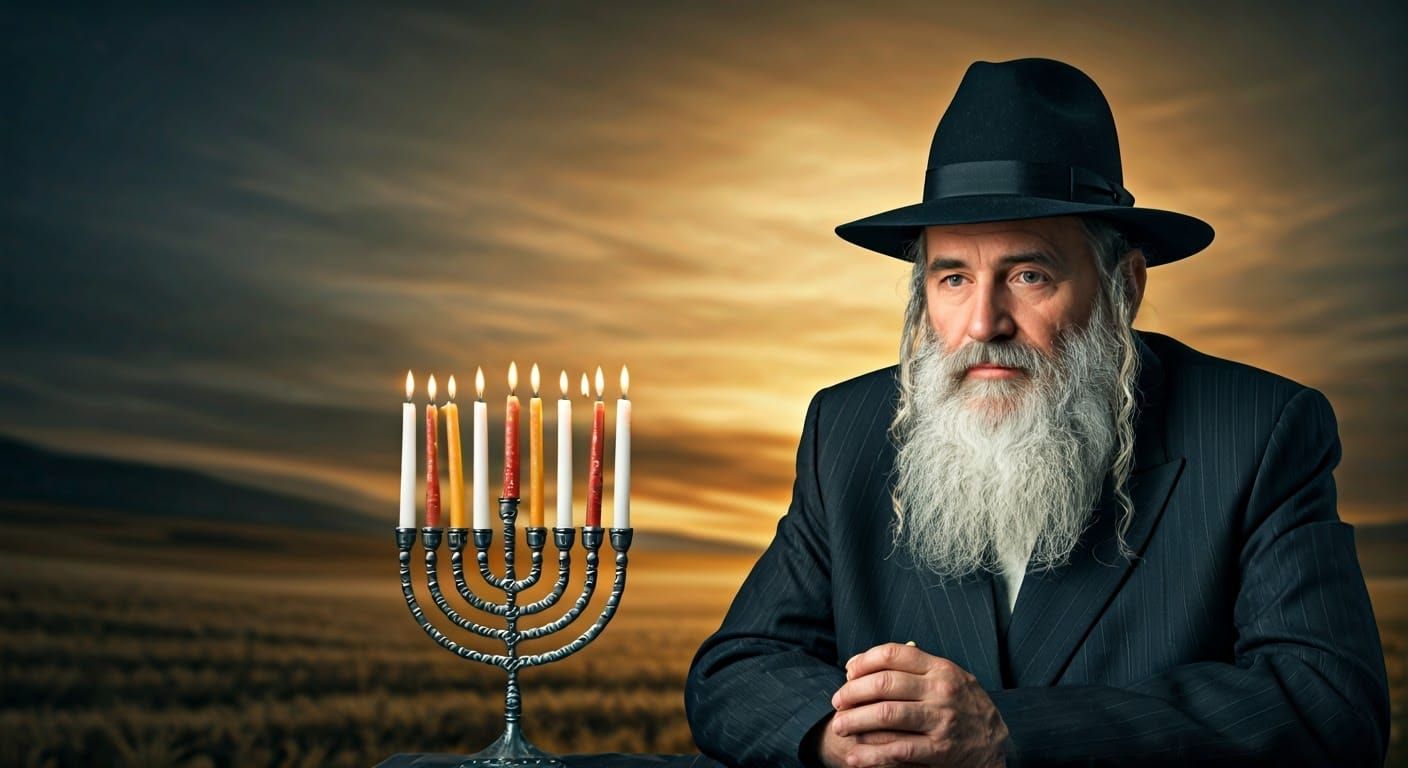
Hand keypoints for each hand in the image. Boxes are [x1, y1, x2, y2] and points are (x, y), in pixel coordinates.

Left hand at [819, 643, 1007, 766]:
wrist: (997, 744)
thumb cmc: (963, 705)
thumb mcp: (948, 677)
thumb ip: (913, 668)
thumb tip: (860, 664)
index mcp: (941, 668)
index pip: (894, 653)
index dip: (865, 660)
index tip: (848, 672)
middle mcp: (941, 691)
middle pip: (884, 684)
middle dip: (852, 693)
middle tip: (837, 702)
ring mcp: (941, 720)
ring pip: (886, 715)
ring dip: (855, 721)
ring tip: (839, 726)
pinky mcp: (940, 750)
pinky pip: (897, 750)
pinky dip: (871, 755)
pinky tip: (854, 757)